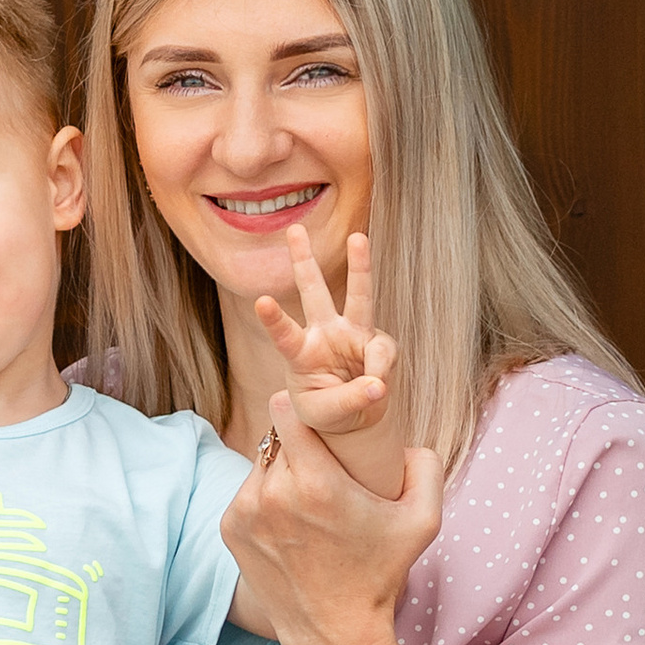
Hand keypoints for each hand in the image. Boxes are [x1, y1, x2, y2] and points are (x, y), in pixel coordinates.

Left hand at [228, 394, 442, 644]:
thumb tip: (407, 440)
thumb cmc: (379, 575)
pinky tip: (291, 521)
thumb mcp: (423, 522)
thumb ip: (424, 467)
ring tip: (309, 496)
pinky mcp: (229, 528)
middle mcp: (272, 493)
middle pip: (275, 434)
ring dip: (281, 469)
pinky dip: (266, 497)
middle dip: (298, 440)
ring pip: (261, 463)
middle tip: (322, 461)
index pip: (285, 408)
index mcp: (315, 482)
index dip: (303, 407)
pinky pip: (248, 491)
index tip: (320, 418)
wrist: (334, 633)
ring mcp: (245, 511)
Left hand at [258, 229, 402, 483]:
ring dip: (359, 265)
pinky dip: (381, 372)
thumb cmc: (327, 411)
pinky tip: (375, 388)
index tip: (261, 300)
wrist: (353, 417)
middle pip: (313, 292)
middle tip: (293, 228)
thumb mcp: (328, 415)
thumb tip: (379, 384)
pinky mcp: (377, 343)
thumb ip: (351, 401)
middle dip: (304, 260)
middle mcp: (324, 335)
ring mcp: (352, 335)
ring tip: (357, 237)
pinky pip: (384, 353)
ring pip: (357, 295)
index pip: (284, 335)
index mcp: (300, 354)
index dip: (274, 319)